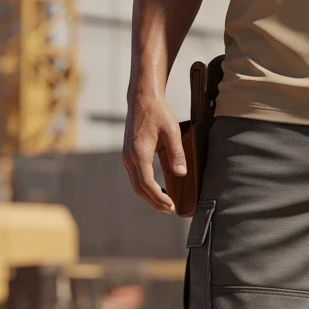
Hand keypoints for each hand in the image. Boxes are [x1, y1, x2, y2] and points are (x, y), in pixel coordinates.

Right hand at [122, 92, 184, 212]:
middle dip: (154, 202)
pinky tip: (159, 189)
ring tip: (166, 203)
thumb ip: (177, 153)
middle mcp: (129, 158)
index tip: (171, 206)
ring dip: (149, 196)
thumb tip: (181, 174)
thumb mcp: (172, 131)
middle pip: (139, 188)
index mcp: (139, 153)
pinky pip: (136, 177)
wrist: (142, 99)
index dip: (158, 198)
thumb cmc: (158, 113)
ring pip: (136, 184)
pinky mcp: (129, 155)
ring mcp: (127, 157)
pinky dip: (146, 187)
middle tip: (170, 209)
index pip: (147, 183)